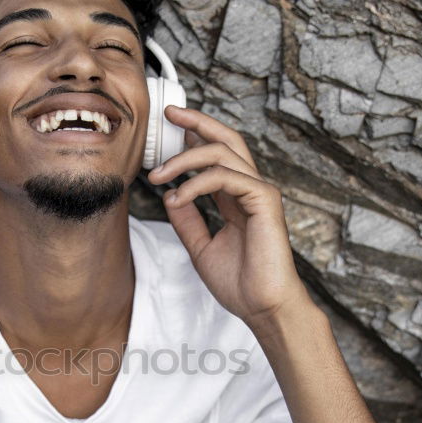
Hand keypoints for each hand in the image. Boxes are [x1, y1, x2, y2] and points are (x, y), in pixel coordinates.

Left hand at [147, 105, 310, 328]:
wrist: (262, 307)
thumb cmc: (240, 284)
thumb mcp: (201, 248)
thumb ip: (187, 222)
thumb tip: (169, 198)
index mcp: (236, 198)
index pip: (216, 156)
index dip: (194, 137)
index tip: (169, 127)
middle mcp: (249, 189)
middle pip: (226, 139)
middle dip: (197, 123)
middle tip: (168, 115)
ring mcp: (259, 192)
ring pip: (222, 153)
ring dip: (184, 160)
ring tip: (157, 175)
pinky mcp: (265, 201)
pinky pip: (227, 178)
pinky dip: (197, 184)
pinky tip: (177, 198)